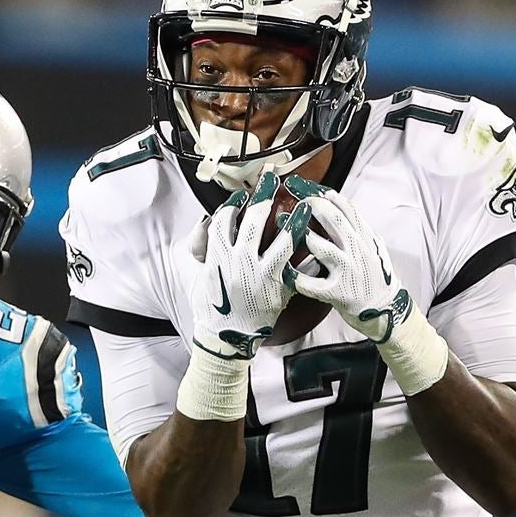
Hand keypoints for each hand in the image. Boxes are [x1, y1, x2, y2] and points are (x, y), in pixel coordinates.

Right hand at [189, 172, 310, 358]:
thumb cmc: (211, 305)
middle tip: (271, 180)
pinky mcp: (277, 288)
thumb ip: (205, 247)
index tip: (240, 196)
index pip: (224, 222)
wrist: (226, 336)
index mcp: (217, 257)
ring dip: (293, 221)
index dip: (233, 206)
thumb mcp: (201, 274)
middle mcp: (238, 263)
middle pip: (251, 223)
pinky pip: (295, 265)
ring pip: (278, 241)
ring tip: (304, 204)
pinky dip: (304, 251)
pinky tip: (313, 240)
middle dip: (262, 198)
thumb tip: (207, 222)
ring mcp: (260, 275)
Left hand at [283, 189, 412, 342]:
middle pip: (336, 222)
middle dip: (314, 206)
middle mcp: (358, 252)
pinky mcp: (338, 293)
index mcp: (365, 239)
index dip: (326, 194)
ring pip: (324, 249)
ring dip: (302, 235)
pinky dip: (296, 278)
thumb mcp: (373, 248)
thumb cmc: (375, 279)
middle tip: (295, 198)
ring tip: (284, 223)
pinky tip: (282, 271)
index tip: (307, 185)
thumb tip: (341, 204)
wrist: (385, 311)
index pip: (347, 209)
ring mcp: (348, 272)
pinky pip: (312, 285)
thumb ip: (358, 229)